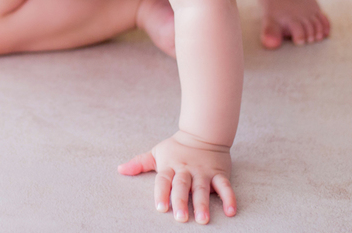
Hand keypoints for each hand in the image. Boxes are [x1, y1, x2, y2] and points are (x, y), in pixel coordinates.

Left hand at [119, 131, 235, 223]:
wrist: (204, 132)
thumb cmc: (177, 147)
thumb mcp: (157, 152)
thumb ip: (140, 163)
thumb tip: (120, 170)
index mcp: (170, 166)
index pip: (164, 180)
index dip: (161, 193)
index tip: (161, 208)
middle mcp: (186, 170)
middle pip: (183, 186)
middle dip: (181, 201)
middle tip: (181, 218)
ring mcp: (204, 172)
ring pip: (203, 188)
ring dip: (203, 204)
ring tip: (203, 219)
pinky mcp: (219, 173)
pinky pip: (225, 186)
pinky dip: (229, 198)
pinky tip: (231, 211)